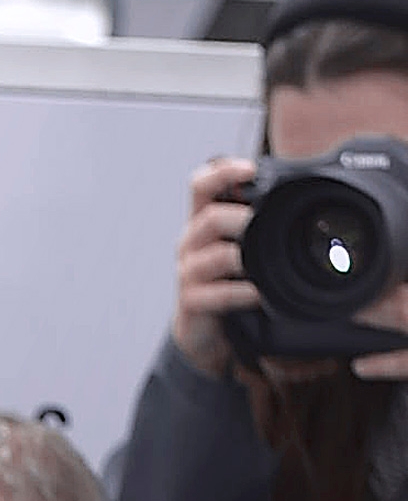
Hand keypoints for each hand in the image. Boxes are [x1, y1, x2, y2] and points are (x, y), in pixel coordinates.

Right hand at [171, 157, 258, 382]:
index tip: (250, 168)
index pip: (201, 184)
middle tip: (265, 225)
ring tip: (265, 263)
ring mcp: (188, 273)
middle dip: (242, 219)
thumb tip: (311, 199)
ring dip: (245, 257)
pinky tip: (261, 294)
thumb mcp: (241, 247)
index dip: (222, 172)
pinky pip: (218, 294)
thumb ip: (258, 223)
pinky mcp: (191, 302)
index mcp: (202, 221)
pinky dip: (244, 293)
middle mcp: (191, 243)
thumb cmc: (230, 281)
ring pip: (216, 256)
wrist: (206, 332)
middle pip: (210, 218)